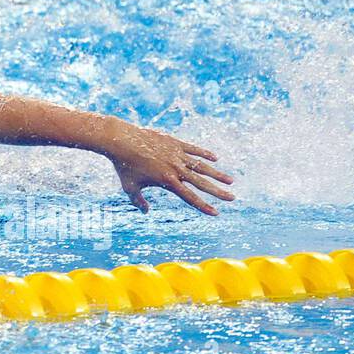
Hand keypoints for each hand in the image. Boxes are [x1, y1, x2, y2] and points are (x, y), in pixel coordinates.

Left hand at [101, 123, 233, 215]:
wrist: (121, 140)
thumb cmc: (123, 166)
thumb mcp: (129, 187)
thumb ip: (138, 201)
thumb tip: (145, 211)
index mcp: (167, 181)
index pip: (190, 197)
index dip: (203, 206)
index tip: (216, 213)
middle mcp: (175, 168)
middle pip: (201, 183)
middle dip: (218, 191)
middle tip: (232, 198)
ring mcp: (176, 154)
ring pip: (202, 166)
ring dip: (217, 174)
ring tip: (231, 180)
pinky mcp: (174, 142)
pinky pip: (193, 149)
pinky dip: (205, 154)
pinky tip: (215, 158)